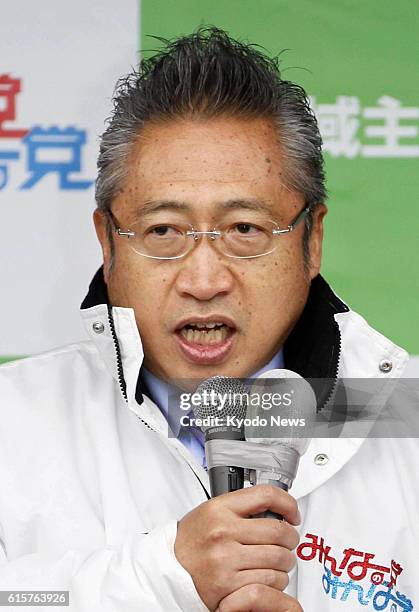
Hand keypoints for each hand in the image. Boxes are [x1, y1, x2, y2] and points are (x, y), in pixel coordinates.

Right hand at [174, 485, 299, 610]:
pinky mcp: (229, 586)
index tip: (293, 513)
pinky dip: (276, 582)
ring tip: (277, 561)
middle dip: (290, 539)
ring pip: (279, 560)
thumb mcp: (211, 512)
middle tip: (288, 542)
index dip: (287, 503)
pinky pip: (270, 583)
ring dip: (285, 563)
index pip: (266, 495)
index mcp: (219, 509)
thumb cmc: (191, 541)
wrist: (168, 570)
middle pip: (278, 531)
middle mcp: (222, 532)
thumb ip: (241, 508)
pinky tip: (268, 577)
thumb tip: (276, 508)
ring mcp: (226, 560)